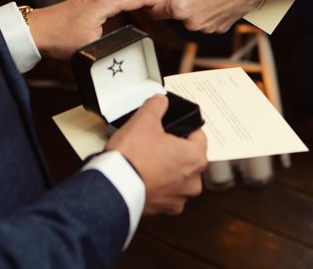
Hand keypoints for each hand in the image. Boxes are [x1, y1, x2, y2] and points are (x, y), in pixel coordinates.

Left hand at [28, 0, 165, 60]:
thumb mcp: (89, 48)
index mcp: (103, 2)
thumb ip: (112, 46)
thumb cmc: (59, 38)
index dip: (156, 0)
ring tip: (160, 0)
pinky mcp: (90, 1)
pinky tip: (135, 2)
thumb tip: (130, 50)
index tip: (172, 3)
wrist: (36, 31)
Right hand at [107, 96, 207, 214]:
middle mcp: (193, 182)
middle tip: (155, 143)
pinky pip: (164, 193)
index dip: (184, 128)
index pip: (199, 136)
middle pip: (188, 158)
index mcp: (195, 158)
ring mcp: (178, 199)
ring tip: (147, 161)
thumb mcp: (144, 120)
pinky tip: (143, 177)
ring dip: (167, 170)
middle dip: (174, 150)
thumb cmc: (132, 156)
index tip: (173, 127)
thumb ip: (157, 106)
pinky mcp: (163, 210)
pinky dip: (157, 186)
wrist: (113, 187)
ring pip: (177, 178)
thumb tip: (161, 101)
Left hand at [140, 0, 267, 33]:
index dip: (154, 1)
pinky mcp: (219, 29)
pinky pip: (206, 21)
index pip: (155, 11)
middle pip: (174, 15)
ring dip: (191, 7)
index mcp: (178, 9)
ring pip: (190, 18)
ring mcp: (206, 28)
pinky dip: (206, 11)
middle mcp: (190, 23)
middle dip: (175, 2)